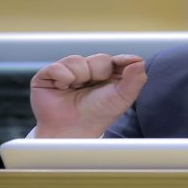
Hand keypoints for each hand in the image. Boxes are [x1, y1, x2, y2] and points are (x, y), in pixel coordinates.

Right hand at [30, 54, 146, 137]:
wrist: (73, 130)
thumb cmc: (98, 115)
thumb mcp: (122, 98)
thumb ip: (135, 80)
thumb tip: (140, 60)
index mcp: (108, 76)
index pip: (116, 60)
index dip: (122, 60)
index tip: (129, 62)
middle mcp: (88, 71)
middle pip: (100, 58)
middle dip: (99, 74)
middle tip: (93, 89)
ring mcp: (68, 71)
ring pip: (77, 60)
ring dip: (80, 77)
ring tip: (76, 90)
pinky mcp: (48, 75)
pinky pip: (57, 66)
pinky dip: (63, 78)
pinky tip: (63, 88)